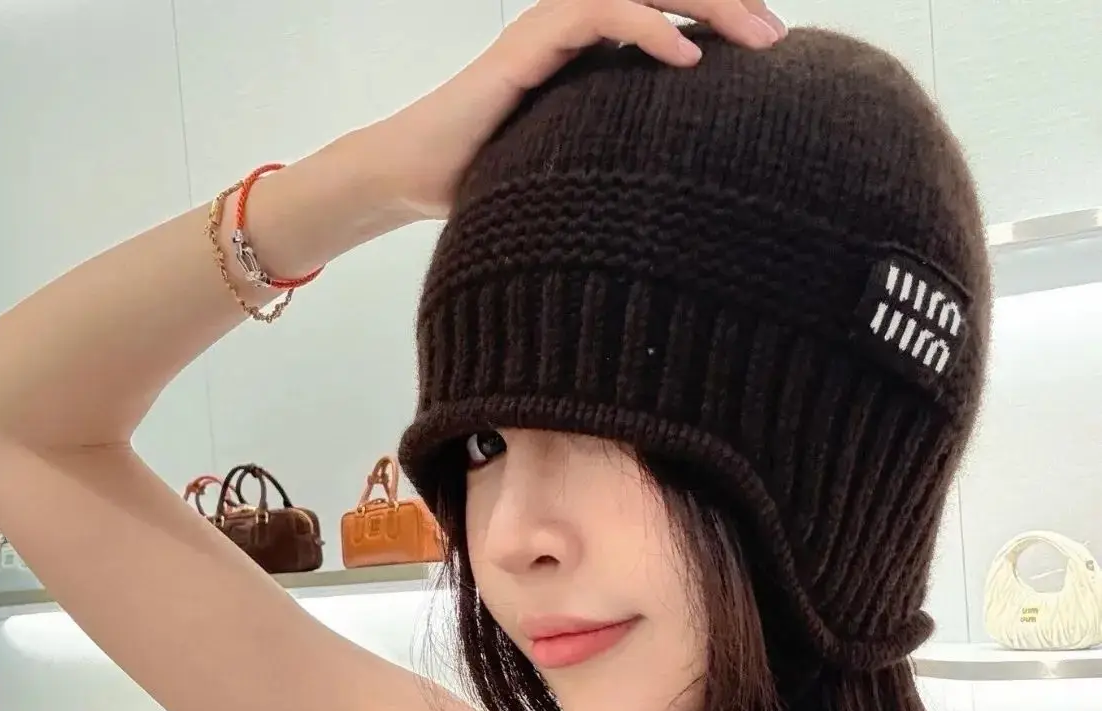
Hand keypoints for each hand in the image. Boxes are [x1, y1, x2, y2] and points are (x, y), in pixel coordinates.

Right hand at [375, 0, 786, 217]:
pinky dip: (647, 28)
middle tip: (779, 41)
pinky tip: (687, 57)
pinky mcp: (527, 46)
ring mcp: (549, 30)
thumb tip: (678, 208)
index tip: (770, 57)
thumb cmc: (488, 182)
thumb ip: (618, 165)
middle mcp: (573, 29)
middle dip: (729, 7)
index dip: (720, 24)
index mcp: (589, 54)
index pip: (667, 15)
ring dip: (705, 6)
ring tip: (756, 38)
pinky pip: (597, 14)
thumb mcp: (572, 172)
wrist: (413, 176)